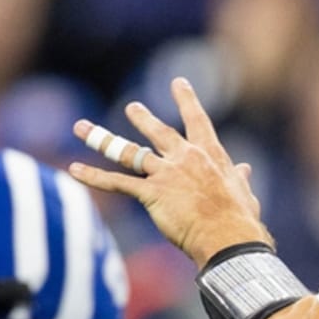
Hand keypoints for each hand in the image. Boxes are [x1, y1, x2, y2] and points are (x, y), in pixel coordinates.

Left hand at [69, 78, 269, 267]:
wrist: (228, 236)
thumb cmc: (241, 218)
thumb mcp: (244, 193)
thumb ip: (240, 178)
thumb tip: (245, 170)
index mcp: (211, 155)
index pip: (197, 121)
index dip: (187, 100)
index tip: (178, 83)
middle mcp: (186, 157)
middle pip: (159, 132)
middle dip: (143, 118)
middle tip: (132, 107)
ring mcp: (166, 173)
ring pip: (129, 152)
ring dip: (103, 139)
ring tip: (83, 128)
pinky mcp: (151, 192)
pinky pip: (116, 182)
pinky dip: (93, 175)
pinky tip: (73, 169)